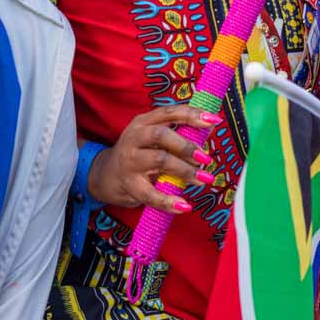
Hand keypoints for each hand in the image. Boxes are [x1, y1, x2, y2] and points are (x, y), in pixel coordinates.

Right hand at [88, 105, 219, 212]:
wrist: (106, 175)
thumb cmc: (140, 153)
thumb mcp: (154, 138)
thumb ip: (179, 133)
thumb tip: (211, 127)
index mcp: (144, 122)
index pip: (169, 113)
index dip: (192, 115)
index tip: (213, 120)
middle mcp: (135, 138)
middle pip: (161, 136)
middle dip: (186, 146)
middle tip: (205, 158)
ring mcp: (130, 161)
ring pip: (159, 161)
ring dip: (185, 170)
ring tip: (203, 179)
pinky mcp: (130, 185)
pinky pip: (151, 194)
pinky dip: (169, 201)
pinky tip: (184, 206)